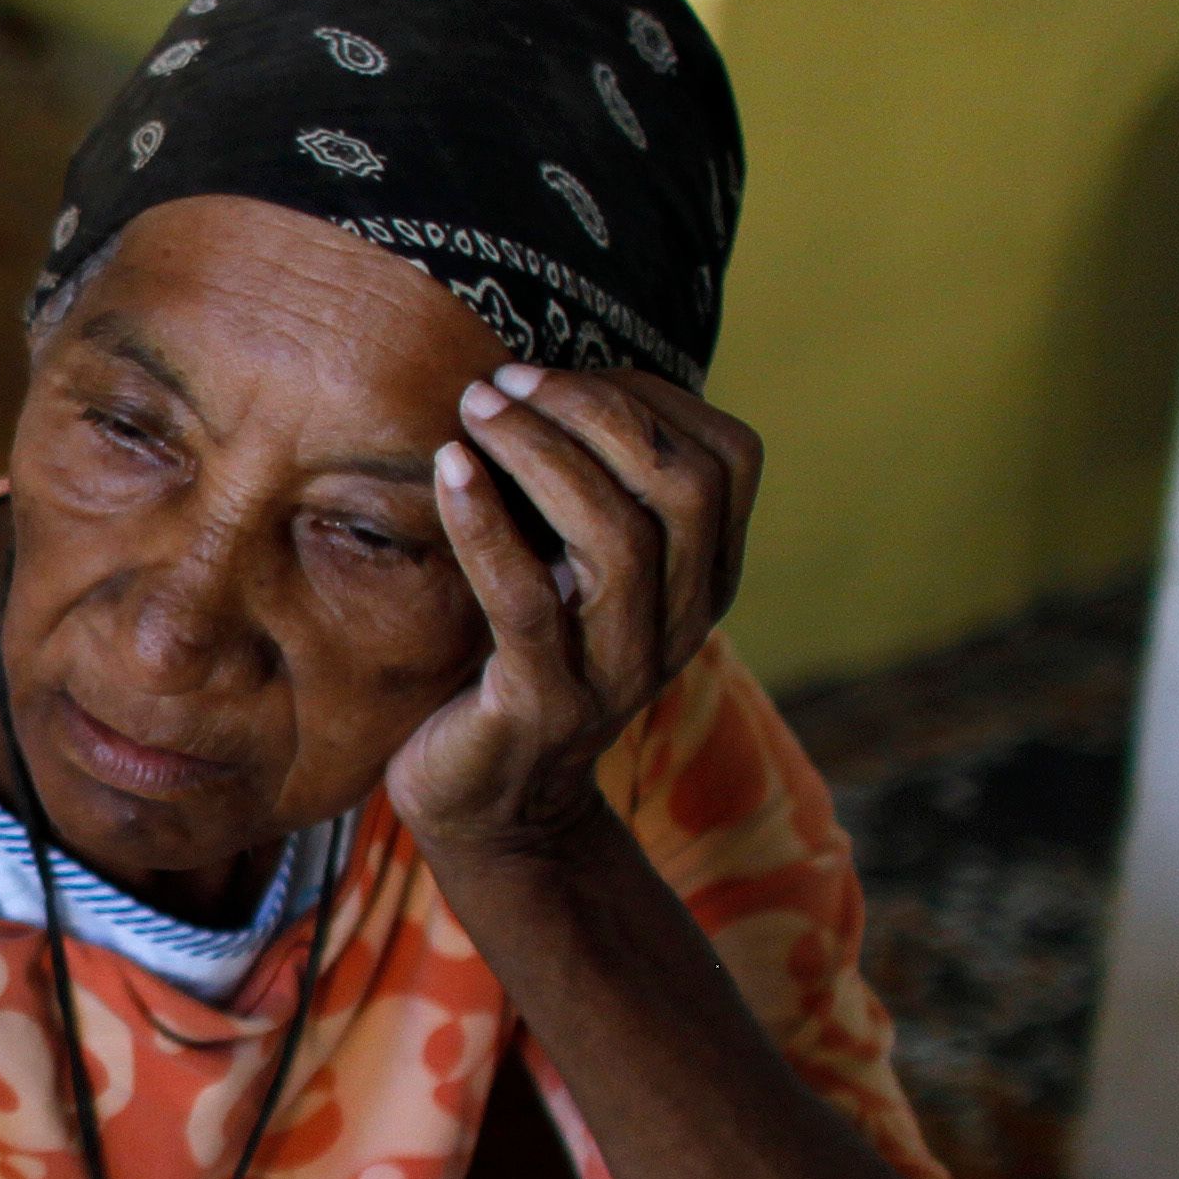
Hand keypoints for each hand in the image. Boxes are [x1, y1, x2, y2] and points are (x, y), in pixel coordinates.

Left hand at [389, 361, 761, 861]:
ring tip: (475, 411)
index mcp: (705, 581)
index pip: (730, 461)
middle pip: (682, 489)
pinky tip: (449, 469)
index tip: (562, 375)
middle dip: (594, 413)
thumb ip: (597, 493)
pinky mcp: (543, 707)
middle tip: (504, 381)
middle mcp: (680, 625)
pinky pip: (525, 602)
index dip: (653, 398)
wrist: (491, 807)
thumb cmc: (520, 658)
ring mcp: (618, 672)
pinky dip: (486, 524)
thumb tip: (556, 371)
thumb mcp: (577, 571)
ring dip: (540, 455)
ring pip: (616, 539)